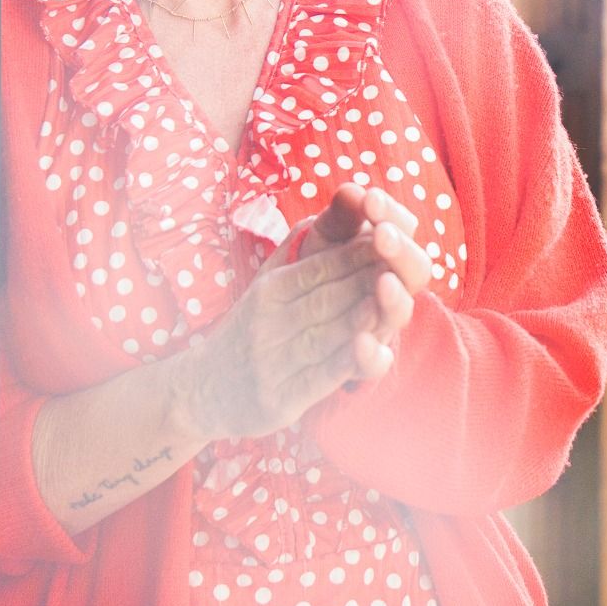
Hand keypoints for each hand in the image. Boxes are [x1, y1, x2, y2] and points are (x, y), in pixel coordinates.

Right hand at [179, 186, 430, 440]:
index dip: (358, 252)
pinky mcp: (277, 399)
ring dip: (359, 317)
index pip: (320, 265)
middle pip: (327, 297)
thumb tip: (333, 206)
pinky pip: (317, 378)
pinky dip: (346, 364)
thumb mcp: (266, 283)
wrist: (202, 389)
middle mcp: (269, 321)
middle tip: (405, 265)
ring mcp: (272, 361)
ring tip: (391, 301)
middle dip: (368, 280)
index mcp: (271, 288)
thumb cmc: (249, 327)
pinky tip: (372, 351)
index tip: (392, 237)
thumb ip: (298, 248)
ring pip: (325, 334)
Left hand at [290, 185, 432, 367]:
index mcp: (386, 250)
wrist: (280, 332)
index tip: (370, 199)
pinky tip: (361, 343)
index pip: (403, 227)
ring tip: (383, 282)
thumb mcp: (319, 240)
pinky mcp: (364, 363)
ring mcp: (382, 325)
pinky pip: (377, 362)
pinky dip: (372, 354)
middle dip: (400, 250)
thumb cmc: (309, 272)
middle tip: (382, 234)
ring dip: (394, 298)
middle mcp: (393, 287)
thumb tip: (352, 190)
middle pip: (415, 269)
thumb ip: (338, 218)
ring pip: (400, 313)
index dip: (391, 213)